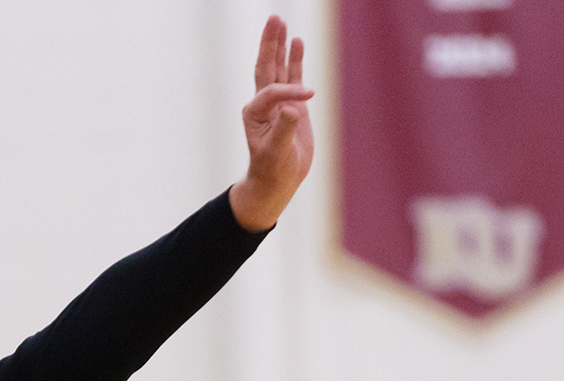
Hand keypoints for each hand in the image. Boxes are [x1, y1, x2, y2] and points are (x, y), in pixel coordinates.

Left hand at [229, 15, 314, 231]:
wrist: (278, 180)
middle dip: (270, 42)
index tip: (308, 98)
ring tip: (281, 22)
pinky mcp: (293, 104)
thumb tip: (293, 108)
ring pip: (278, 67)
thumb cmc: (272, 168)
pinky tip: (297, 43)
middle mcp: (263, 103)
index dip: (290, 91)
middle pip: (266, 65)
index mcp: (254, 112)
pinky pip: (293, 77)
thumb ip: (284, 129)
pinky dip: (295, 60)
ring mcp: (277, 102)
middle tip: (274, 18)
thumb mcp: (277, 152)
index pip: (272, 91)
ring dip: (280, 45)